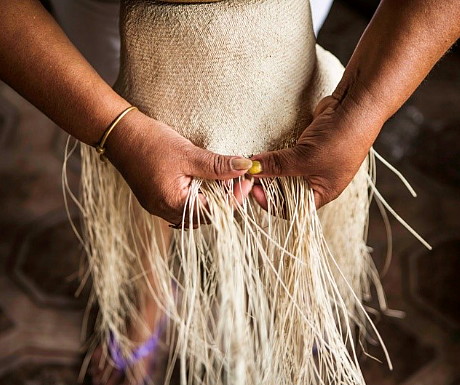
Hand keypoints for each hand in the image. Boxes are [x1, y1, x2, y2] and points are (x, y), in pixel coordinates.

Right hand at [105, 110, 253, 224]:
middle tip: (237, 180)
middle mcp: (165, 212)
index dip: (234, 198)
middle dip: (225, 201)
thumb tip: (245, 167)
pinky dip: (196, 198)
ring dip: (211, 200)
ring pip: (194, 214)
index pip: (214, 212)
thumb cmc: (151, 142)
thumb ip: (217, 165)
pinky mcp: (155, 200)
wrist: (119, 134)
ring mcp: (158, 207)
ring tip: (221, 181)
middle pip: (205, 217)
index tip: (247, 181)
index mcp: (173, 203)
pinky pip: (182, 207)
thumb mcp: (188, 153)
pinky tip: (202, 183)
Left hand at [250, 96, 378, 208]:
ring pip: (284, 171)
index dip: (270, 202)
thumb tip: (253, 169)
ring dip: (269, 167)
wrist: (355, 105)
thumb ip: (277, 166)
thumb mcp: (305, 158)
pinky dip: (274, 154)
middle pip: (284, 190)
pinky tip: (263, 151)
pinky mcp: (306, 145)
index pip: (291, 208)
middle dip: (267, 183)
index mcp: (322, 192)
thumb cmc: (341, 139)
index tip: (253, 190)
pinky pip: (286, 154)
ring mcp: (312, 161)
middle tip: (250, 174)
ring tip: (253, 162)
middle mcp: (316, 180)